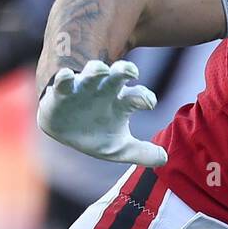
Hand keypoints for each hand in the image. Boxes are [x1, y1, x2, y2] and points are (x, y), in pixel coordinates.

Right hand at [37, 59, 167, 166]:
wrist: (63, 132)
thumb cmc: (95, 133)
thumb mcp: (118, 148)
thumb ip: (141, 152)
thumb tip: (165, 159)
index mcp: (121, 102)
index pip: (138, 95)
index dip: (145, 97)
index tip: (149, 102)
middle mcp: (105, 91)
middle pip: (118, 75)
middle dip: (125, 70)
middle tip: (132, 71)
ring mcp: (84, 89)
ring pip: (92, 73)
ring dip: (96, 69)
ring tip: (101, 70)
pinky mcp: (62, 92)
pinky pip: (64, 81)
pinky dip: (65, 78)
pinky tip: (67, 75)